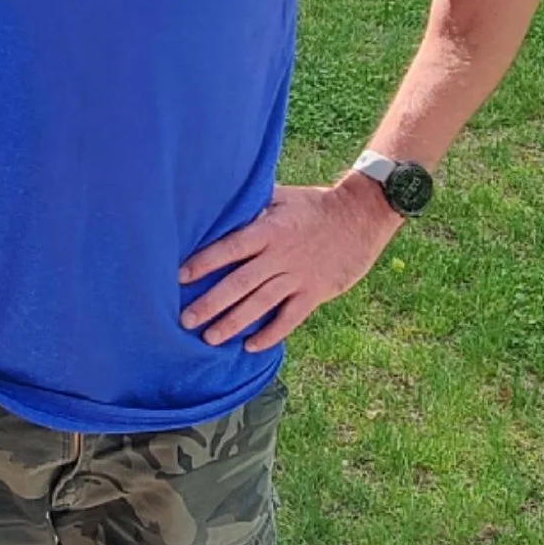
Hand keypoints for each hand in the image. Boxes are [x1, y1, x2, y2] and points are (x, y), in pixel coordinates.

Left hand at [178, 178, 399, 351]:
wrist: (363, 214)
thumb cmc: (315, 204)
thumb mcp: (282, 197)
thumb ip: (252, 206)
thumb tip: (217, 202)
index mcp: (269, 231)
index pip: (230, 249)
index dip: (205, 263)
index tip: (180, 277)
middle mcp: (281, 256)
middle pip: (240, 283)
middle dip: (211, 303)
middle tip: (185, 320)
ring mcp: (299, 276)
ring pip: (261, 304)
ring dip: (234, 323)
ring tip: (210, 338)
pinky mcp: (316, 292)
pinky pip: (290, 318)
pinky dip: (271, 333)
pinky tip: (251, 346)